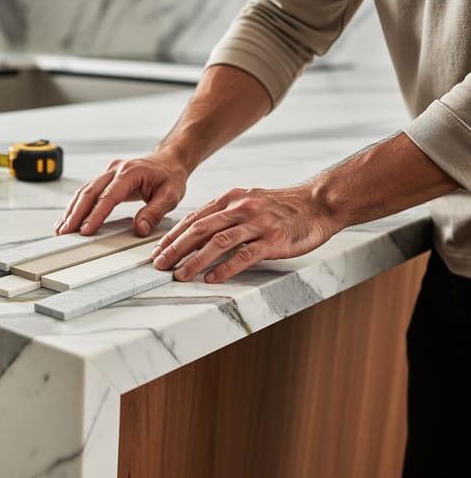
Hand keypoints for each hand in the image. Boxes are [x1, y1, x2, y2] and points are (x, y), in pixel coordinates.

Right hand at [54, 155, 188, 236]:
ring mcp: (108, 173)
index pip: (108, 196)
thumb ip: (155, 212)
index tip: (86, 230)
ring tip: (61, 228)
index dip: (95, 214)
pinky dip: (76, 205)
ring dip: (72, 210)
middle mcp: (115, 170)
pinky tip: (68, 218)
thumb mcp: (171, 195)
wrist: (169, 161)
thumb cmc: (170, 177)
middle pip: (89, 192)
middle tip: (65, 232)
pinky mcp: (105, 178)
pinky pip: (87, 191)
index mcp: (130, 172)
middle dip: (75, 214)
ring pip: (84, 191)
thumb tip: (140, 228)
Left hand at [151, 185, 341, 282]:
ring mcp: (257, 224)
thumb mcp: (249, 201)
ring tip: (180, 275)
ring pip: (218, 242)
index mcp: (231, 199)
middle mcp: (241, 209)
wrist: (319, 203)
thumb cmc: (282, 207)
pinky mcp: (273, 240)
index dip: (173, 236)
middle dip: (175, 249)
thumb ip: (225, 214)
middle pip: (200, 230)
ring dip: (195, 260)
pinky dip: (225, 267)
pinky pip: (244, 255)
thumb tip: (196, 231)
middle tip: (159, 265)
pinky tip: (212, 278)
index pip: (194, 219)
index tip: (157, 250)